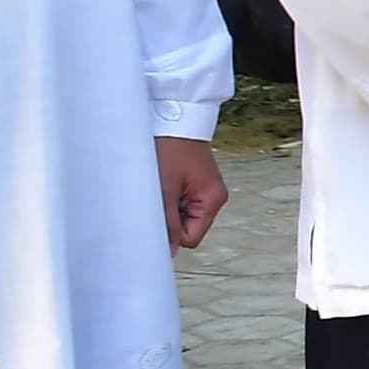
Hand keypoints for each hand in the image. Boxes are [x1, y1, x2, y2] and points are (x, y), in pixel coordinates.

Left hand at [158, 137, 227, 251]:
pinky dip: (167, 195)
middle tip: (155, 196)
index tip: (154, 218)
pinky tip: (162, 179)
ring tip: (159, 184)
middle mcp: (212, 196)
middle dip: (168, 217)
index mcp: (213, 200)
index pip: (191, 237)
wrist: (172, 116)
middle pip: (187, 227)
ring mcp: (204, 188)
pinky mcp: (194, 181)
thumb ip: (167, 224)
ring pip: (180, 214)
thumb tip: (169, 251)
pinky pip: (179, 201)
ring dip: (166, 204)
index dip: (171, 233)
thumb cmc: (170, 147)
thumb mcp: (164, 189)